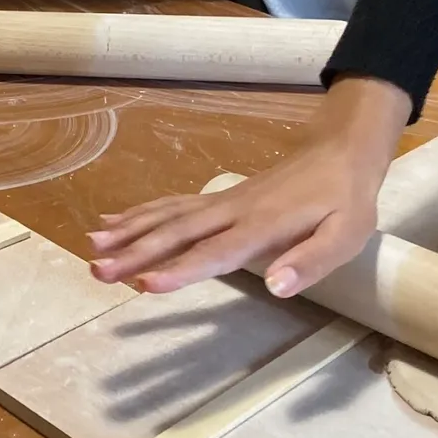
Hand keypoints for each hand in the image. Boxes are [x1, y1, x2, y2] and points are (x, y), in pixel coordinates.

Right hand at [88, 76, 410, 295]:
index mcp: (262, 226)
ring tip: (92, 248)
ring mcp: (221, 202)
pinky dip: (140, 213)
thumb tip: (277, 286)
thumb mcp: (346, 235)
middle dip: (135, 253)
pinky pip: (172, 205)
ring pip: (167, 216)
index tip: (145, 284)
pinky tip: (113, 222)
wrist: (340, 151)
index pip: (215, 252)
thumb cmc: (345, 201)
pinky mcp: (218, 199)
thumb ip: (312, 261)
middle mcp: (232, 211)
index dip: (180, 270)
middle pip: (177, 233)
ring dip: (128, 232)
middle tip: (97, 271)